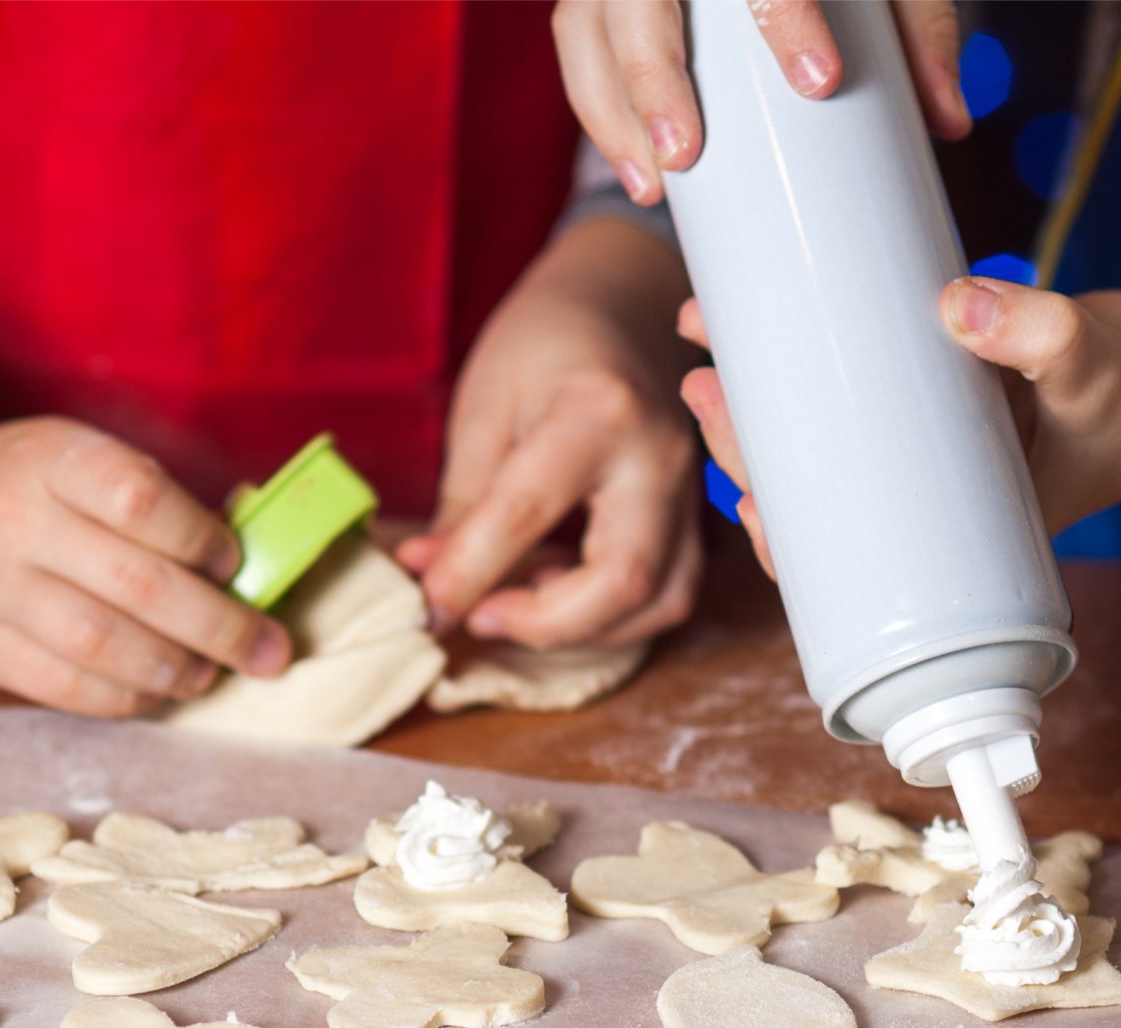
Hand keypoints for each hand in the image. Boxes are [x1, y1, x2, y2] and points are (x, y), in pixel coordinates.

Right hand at [0, 374, 287, 715]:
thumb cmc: (5, 485)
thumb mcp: (60, 458)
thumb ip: (135, 500)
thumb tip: (237, 565)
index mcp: (46, 459)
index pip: (140, 497)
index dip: (201, 538)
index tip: (234, 563)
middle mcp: (12, 522)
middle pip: (137, 585)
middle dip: (221, 625)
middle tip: (270, 649)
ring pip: (104, 645)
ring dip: (176, 669)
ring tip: (212, 673)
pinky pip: (65, 686)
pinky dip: (125, 697)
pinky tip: (156, 692)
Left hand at [397, 218, 702, 647]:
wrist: (624, 305)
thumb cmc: (545, 342)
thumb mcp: (485, 405)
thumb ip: (461, 503)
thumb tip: (428, 584)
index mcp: (596, 411)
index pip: (527, 513)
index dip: (469, 573)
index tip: (426, 608)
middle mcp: (656, 458)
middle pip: (622, 580)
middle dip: (544, 623)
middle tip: (478, 616)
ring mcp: (687, 492)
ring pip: (656, 602)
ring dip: (581, 630)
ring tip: (516, 602)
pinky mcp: (693, 518)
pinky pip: (666, 594)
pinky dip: (610, 617)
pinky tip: (557, 590)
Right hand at [553, 0, 968, 204]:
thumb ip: (919, 29)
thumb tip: (949, 123)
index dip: (786, 15)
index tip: (821, 82)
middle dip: (652, 76)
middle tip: (684, 155)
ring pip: (586, 23)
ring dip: (610, 109)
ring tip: (654, 184)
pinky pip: (577, 45)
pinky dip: (599, 110)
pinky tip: (636, 167)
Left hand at [677, 278, 1120, 550]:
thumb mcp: (1099, 371)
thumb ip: (1041, 335)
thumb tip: (956, 302)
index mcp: (948, 532)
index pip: (842, 550)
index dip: (781, 529)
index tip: (737, 487)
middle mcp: (925, 490)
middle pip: (811, 483)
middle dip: (746, 440)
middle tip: (702, 383)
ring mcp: (926, 438)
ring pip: (821, 428)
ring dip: (760, 390)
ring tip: (705, 335)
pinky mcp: (937, 382)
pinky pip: (856, 378)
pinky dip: (811, 352)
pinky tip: (765, 314)